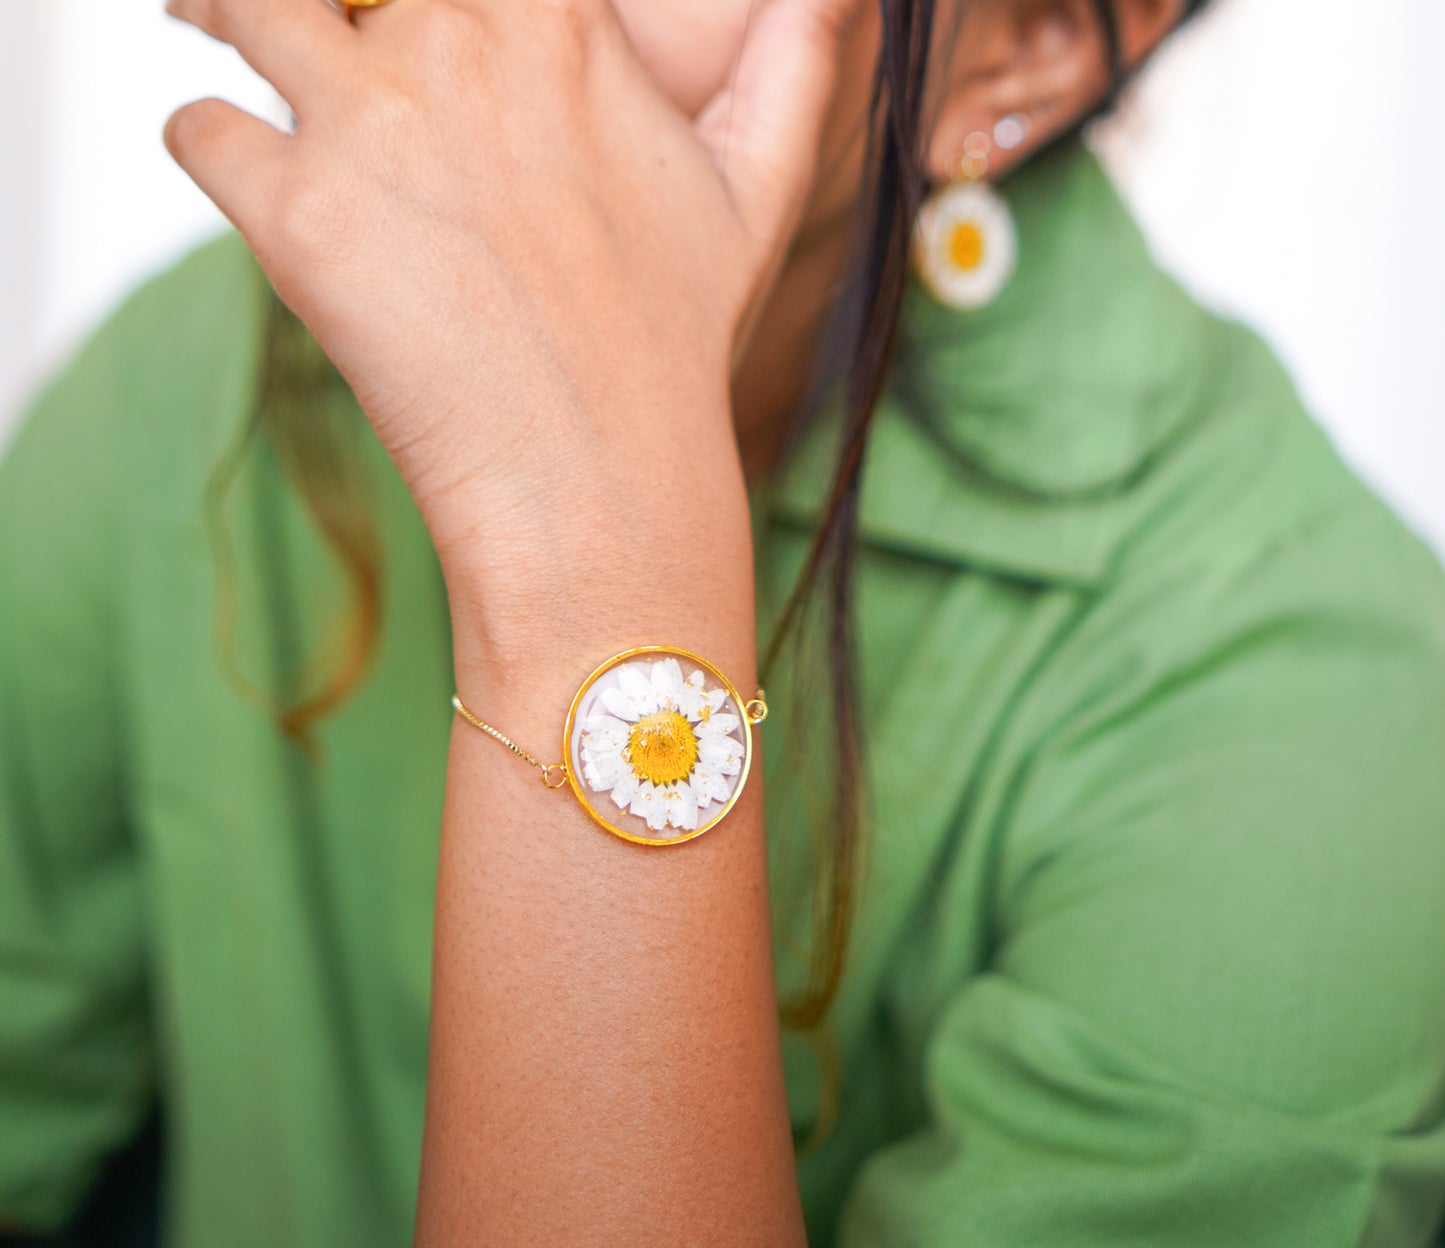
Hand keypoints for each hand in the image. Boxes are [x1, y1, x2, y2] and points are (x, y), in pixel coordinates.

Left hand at [161, 0, 853, 628]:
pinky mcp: (297, 218)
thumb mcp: (756, 194)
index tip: (427, 6)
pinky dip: (209, 146)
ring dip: (217, 10)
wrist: (603, 482)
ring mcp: (371, 126)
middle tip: (304, 15)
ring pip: (241, 2)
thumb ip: (790, 65)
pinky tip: (247, 179)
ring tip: (211, 25)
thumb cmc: (674, 347)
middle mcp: (457, 43)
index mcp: (558, 20)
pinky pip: (200, 131)